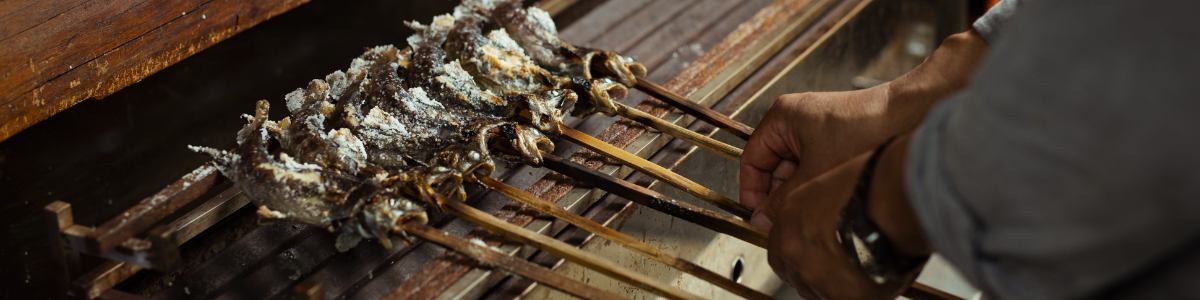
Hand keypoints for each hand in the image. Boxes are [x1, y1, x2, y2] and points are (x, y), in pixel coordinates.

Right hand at [740, 85, 898, 228]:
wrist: (909, 116)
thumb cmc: (865, 130)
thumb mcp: (815, 174)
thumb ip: (784, 201)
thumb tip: (763, 220)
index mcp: (782, 118)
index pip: (752, 160)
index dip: (753, 192)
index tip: (758, 216)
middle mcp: (796, 121)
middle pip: (774, 168)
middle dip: (780, 196)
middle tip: (785, 222)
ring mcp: (817, 130)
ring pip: (796, 171)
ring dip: (801, 193)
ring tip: (809, 212)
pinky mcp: (836, 139)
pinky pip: (815, 167)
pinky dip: (817, 185)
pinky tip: (826, 201)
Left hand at [765, 152, 912, 299]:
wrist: (896, 200)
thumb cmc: (873, 183)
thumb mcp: (831, 186)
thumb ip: (817, 210)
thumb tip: (822, 220)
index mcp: (789, 219)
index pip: (780, 248)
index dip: (798, 254)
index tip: (814, 254)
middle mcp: (795, 250)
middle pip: (795, 275)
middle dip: (815, 272)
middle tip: (842, 263)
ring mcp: (816, 276)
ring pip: (820, 291)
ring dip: (837, 283)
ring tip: (865, 265)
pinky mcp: (843, 296)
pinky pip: (848, 298)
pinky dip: (861, 292)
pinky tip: (879, 273)